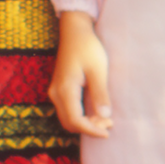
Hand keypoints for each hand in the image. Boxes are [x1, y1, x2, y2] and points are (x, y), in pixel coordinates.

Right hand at [49, 11, 113, 136]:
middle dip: (89, 128)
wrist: (74, 31)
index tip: (108, 132)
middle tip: (109, 123)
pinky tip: (95, 110)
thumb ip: (100, 93)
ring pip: (67, 118)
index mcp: (65, 89)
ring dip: (85, 123)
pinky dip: (81, 116)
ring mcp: (55, 91)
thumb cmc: (87, 47)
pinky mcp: (59, 89)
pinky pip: (67, 110)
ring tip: (105, 117)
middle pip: (69, 123)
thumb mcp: (98, 69)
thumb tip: (105, 116)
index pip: (75, 120)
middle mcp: (56, 93)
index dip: (92, 130)